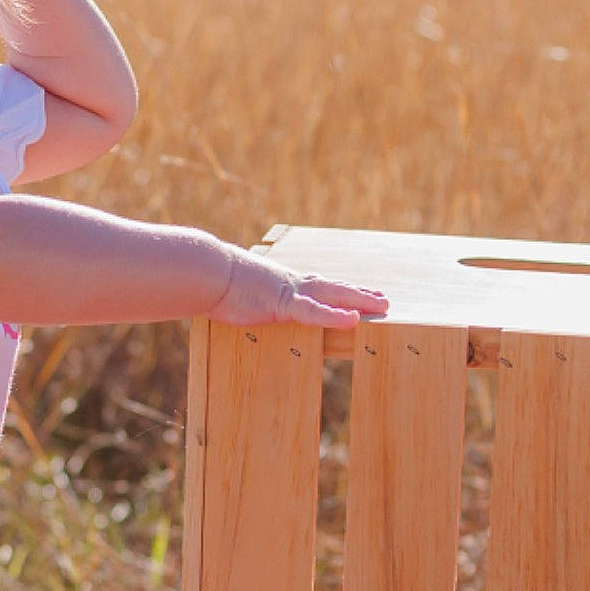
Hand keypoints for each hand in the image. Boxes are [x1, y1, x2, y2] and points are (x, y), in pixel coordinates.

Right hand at [206, 247, 389, 328]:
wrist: (206, 271)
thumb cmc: (214, 283)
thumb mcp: (236, 293)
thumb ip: (246, 298)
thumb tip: (238, 303)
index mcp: (282, 283)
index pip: (318, 287)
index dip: (340, 291)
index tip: (358, 292)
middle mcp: (291, 284)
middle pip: (334, 288)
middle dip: (359, 294)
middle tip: (383, 299)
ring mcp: (289, 292)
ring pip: (333, 296)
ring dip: (358, 300)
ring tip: (382, 305)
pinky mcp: (283, 303)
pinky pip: (314, 312)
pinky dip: (334, 316)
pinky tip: (354, 319)